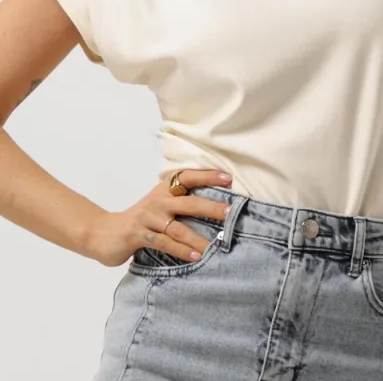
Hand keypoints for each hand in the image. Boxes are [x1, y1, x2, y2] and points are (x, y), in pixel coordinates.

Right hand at [85, 169, 233, 266]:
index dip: (208, 176)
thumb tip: (212, 206)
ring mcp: (148, 218)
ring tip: (216, 245)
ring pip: (178, 228)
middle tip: (230, 212)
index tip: (228, 178)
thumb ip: (178, 203)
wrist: (102, 232)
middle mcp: (158, 201)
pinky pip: (164, 243)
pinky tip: (195, 257)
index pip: (188, 177)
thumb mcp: (158, 205)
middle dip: (211, 207)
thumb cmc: (138, 220)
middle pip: (189, 202)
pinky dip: (181, 250)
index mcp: (164, 190)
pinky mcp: (139, 235)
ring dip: (198, 238)